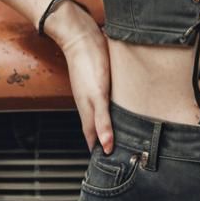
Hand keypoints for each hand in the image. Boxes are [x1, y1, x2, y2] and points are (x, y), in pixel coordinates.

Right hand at [45, 1, 112, 154]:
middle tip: (117, 155)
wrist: (81, 34)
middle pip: (95, 128)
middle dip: (103, 141)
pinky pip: (104, 100)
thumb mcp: (98, 95)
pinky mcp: (98, 79)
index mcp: (87, 110)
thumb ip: (102, 120)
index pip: (92, 137)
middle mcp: (88, 102)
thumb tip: (107, 147)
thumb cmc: (89, 63)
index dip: (99, 151)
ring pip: (99, 114)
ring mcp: (92, 91)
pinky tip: (117, 106)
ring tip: (118, 135)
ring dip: (107, 125)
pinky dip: (109, 109)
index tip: (108, 165)